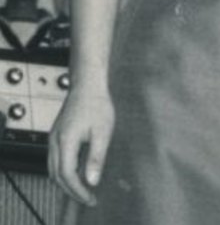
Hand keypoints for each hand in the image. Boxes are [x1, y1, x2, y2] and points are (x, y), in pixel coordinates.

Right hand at [49, 86, 114, 205]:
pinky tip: (78, 171)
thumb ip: (97, 157)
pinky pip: (55, 159)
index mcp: (65, 140)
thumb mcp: (103, 131)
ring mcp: (53, 137)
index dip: (78, 191)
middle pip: (56, 175)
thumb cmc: (97, 104)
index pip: (67, 175)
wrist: (87, 84)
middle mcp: (55, 140)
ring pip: (53, 168)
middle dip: (71, 190)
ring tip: (83, 188)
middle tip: (88, 198)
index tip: (90, 198)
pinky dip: (64, 170)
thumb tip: (92, 181)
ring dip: (66, 181)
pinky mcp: (56, 134)